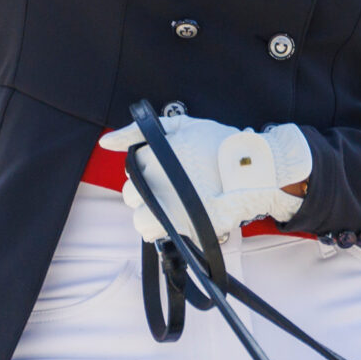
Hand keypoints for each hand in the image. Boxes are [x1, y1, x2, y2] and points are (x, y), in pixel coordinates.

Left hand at [98, 113, 311, 243]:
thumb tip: (106, 141)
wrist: (254, 169)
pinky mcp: (183, 227)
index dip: (147, 169)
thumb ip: (139, 130)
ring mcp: (169, 206)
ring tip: (174, 208)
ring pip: (138, 218)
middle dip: (148, 192)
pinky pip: (153, 234)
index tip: (166, 170)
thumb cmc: (219, 144)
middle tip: (173, 189)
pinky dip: (161, 231)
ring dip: (151, 215)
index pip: (131, 168)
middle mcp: (156, 181)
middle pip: (131, 195)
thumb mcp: (182, 125)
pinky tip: (178, 220)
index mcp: (154, 155)